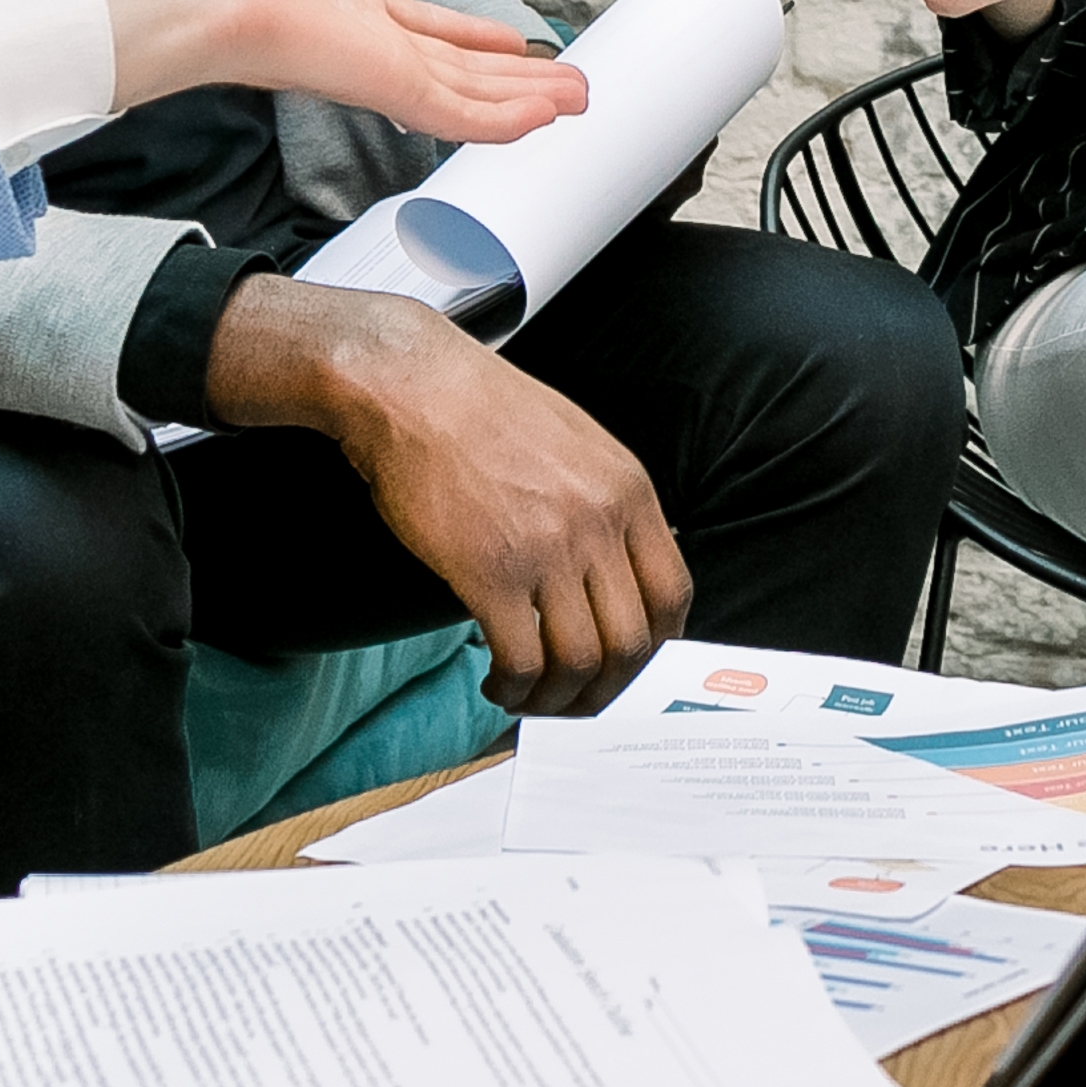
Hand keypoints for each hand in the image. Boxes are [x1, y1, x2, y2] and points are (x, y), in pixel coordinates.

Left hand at [87, 0, 584, 143]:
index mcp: (341, 1)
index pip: (421, 26)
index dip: (470, 35)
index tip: (511, 42)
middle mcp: (363, 41)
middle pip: (456, 68)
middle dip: (514, 78)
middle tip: (566, 87)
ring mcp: (374, 69)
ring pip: (466, 95)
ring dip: (523, 99)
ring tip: (575, 102)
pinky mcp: (381, 86)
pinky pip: (453, 112)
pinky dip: (499, 119)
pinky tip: (541, 119)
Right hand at [206, 275, 694, 712]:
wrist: (412, 386)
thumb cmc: (480, 409)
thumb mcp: (576, 443)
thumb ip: (607, 503)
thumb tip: (616, 568)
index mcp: (628, 490)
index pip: (674, 596)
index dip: (653, 649)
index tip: (626, 665)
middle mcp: (599, 522)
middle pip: (634, 642)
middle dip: (607, 689)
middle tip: (575, 699)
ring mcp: (547, 550)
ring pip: (581, 661)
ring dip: (557, 698)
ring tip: (528, 695)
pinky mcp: (489, 572)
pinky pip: (521, 659)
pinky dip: (513, 687)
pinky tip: (496, 681)